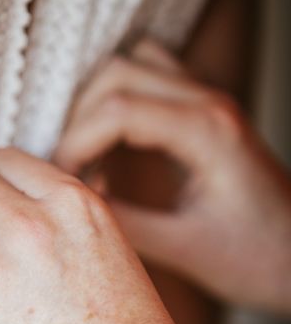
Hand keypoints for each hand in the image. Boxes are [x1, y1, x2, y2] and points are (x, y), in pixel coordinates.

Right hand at [54, 38, 290, 313]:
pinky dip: (118, 96)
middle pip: (115, 74)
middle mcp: (208, 102)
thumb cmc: (261, 258)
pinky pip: (148, 74)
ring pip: (129, 65)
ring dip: (95, 102)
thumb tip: (70, 201)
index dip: (75, 141)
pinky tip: (115, 138)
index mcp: (207, 132)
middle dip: (79, 120)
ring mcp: (208, 98)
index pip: (116, 110)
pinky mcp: (203, 107)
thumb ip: (122, 223)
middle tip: (72, 168)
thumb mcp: (186, 250)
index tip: (62, 178)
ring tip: (91, 153)